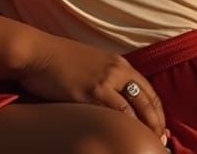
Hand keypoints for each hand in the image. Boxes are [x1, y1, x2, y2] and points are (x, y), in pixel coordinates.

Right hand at [19, 35, 167, 142]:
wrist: (35, 52)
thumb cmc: (56, 59)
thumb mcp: (89, 63)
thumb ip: (105, 76)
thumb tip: (113, 97)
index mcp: (117, 63)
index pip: (148, 90)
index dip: (158, 112)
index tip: (160, 128)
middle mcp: (116, 70)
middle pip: (148, 101)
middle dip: (157, 123)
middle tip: (161, 141)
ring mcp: (105, 81)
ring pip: (136, 110)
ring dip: (146, 129)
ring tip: (149, 144)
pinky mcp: (90, 92)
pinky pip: (117, 113)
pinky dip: (127, 127)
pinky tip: (127, 137)